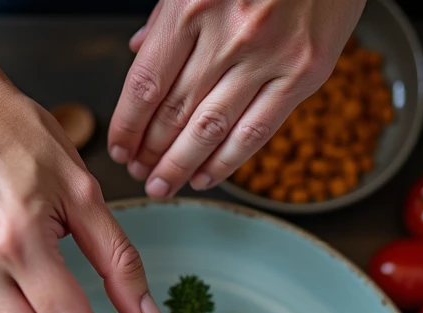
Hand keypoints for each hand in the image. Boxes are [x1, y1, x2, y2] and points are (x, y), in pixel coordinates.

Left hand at [109, 0, 365, 197]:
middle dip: (150, 152)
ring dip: (180, 166)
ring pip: (210, 129)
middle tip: (138, 173)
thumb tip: (138, 51)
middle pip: (173, 112)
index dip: (127, 125)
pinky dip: (227, 161)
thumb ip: (169, 14)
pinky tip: (206, 177)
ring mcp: (267, 57)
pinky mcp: (304, 74)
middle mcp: (227, 35)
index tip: (119, 147)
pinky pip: (257, 131)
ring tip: (162, 185)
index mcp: (191, 6)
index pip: (146, 83)